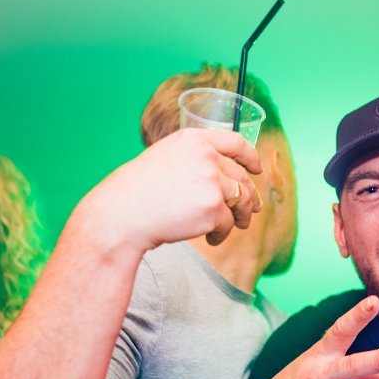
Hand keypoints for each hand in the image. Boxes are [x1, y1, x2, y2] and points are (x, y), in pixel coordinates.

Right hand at [82, 128, 262, 252]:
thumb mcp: (167, 160)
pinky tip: (210, 238)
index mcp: (193, 140)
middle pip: (241, 176)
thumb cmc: (138, 192)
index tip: (257, 168)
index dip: (250, 156)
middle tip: (250, 210)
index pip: (235, 142)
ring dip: (242, 216)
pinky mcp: (214, 207)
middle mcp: (206, 156)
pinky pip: (229, 223)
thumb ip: (197, 162)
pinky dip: (222, 233)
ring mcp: (211, 181)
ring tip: (236, 227)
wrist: (122, 215)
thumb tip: (231, 180)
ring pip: (241, 200)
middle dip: (248, 196)